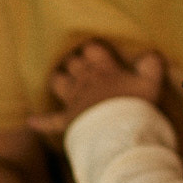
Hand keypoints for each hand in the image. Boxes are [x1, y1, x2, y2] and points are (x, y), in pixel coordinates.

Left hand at [29, 40, 164, 140]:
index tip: (97, 51)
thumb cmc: (136, 106)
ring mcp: (74, 100)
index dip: (93, 49)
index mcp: (104, 69)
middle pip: (74, 62)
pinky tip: (30, 121)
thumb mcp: (151, 83)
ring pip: (58, 81)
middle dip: (77, 62)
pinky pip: (50, 120)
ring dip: (60, 79)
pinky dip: (40, 122)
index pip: (91, 48)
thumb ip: (151, 65)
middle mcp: (85, 80)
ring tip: (63, 79)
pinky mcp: (68, 120)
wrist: (118, 133)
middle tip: (84, 65)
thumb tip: (150, 53)